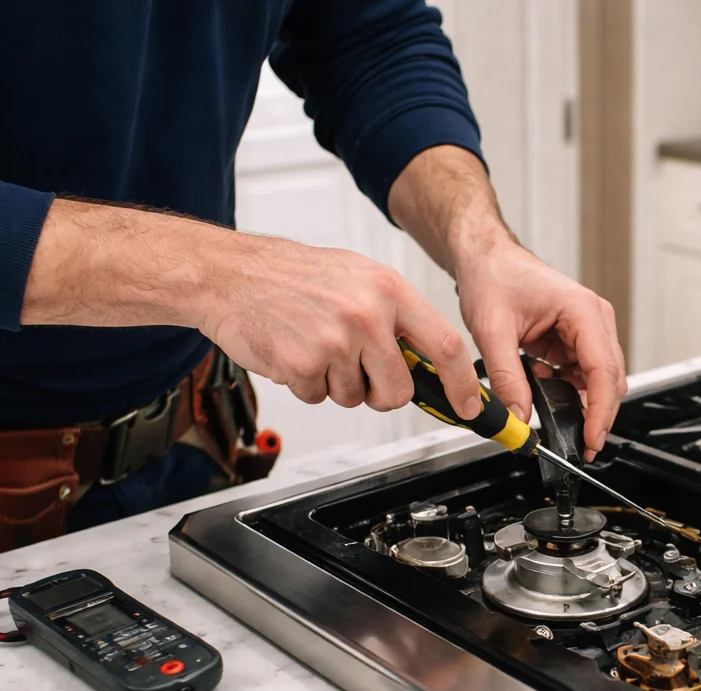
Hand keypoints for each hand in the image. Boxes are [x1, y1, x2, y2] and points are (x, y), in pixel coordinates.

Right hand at [195, 234, 481, 416]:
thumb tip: (427, 359)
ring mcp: (335, 341)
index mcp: (388, 289)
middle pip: (398, 389)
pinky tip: (294, 351)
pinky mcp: (304, 364)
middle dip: (380, 392)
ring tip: (314, 345)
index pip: (445, 345)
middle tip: (355, 370)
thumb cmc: (292, 276)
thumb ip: (394, 316)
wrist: (230, 274)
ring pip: (355, 397)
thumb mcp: (357, 278)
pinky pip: (319, 397)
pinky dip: (306, 384)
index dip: (461, 383)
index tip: (470, 405)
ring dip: (335, 383)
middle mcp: (367, 314)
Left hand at [456, 241, 624, 460]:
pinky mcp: (575, 339)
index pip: (603, 371)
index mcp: (582, 311)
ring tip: (555, 418)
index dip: (600, 411)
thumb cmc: (493, 276)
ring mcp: (587, 330)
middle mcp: (593, 319)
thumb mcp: (492, 330)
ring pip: (599, 381)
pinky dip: (567, 391)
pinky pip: (581, 375)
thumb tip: (520, 417)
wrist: (485, 258)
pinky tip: (543, 389)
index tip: (591, 439)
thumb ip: (507, 378)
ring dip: (581, 404)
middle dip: (597, 415)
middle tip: (581, 447)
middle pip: (610, 380)